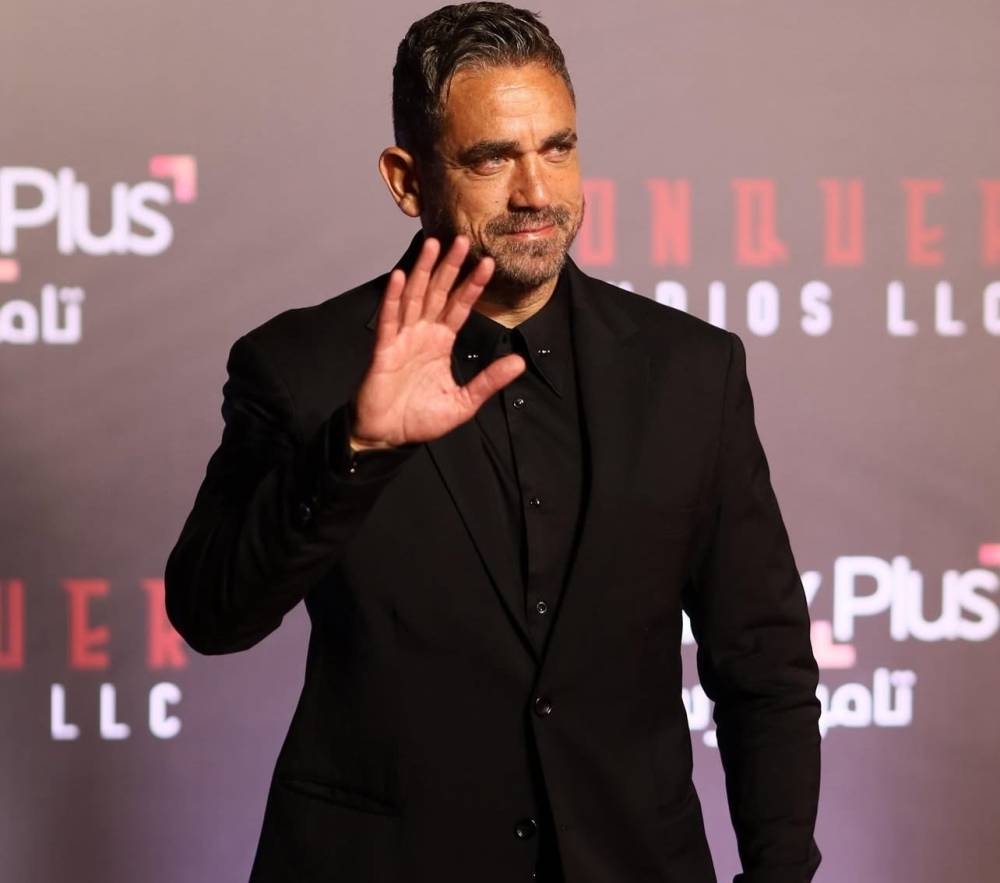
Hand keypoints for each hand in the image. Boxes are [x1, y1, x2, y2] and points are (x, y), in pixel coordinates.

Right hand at [350, 235, 525, 448]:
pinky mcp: (384, 350)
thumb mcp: (464, 402)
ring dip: (422, 271)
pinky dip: (394, 298)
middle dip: (449, 267)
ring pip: (414, 298)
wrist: (388, 437)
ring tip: (432, 245)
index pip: (459, 307)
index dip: (472, 285)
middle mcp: (422, 334)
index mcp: (441, 343)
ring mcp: (402, 339)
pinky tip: (401, 277)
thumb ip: (489, 381)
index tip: (487, 263)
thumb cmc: (421, 419)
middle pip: (438, 293)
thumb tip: (519, 363)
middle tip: (462, 239)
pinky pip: (390, 320)